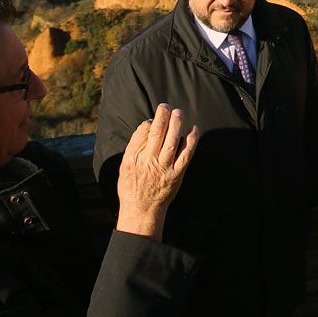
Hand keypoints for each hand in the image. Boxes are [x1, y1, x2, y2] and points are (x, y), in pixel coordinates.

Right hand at [115, 104, 198, 240]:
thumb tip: (146, 127)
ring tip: (178, 112)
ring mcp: (164, 168)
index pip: (141, 133)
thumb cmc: (132, 187)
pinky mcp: (176, 175)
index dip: (149, 122)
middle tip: (165, 106)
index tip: (153, 118)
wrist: (142, 210)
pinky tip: (194, 130)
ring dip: (176, 124)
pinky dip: (191, 141)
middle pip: (156, 134)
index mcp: (132, 159)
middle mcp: (148, 162)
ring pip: (171, 141)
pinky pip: (186, 155)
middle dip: (162, 117)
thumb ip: (134, 147)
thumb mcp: (124, 167)